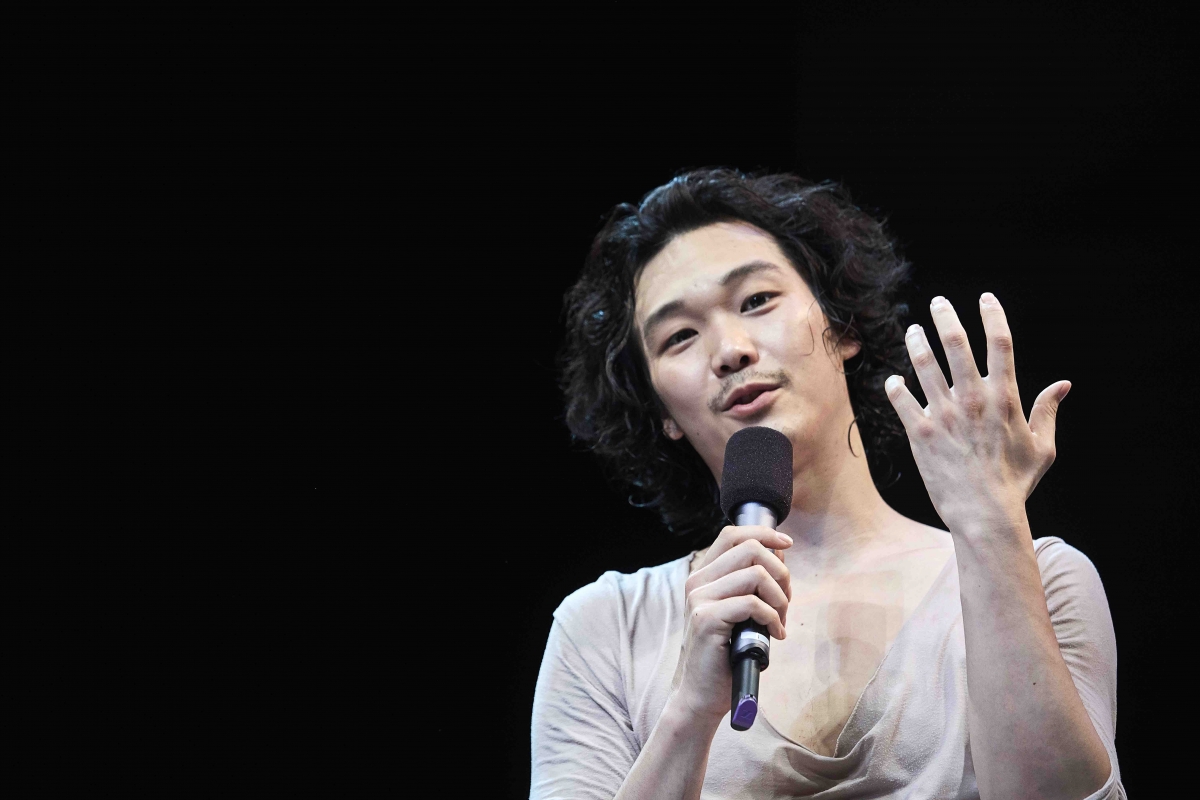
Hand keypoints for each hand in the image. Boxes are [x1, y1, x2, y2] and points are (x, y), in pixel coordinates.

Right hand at [669, 525, 791, 724]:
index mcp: (703, 576)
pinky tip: (775, 634)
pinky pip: (753, 604)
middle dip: (780, 572)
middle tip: (785, 602)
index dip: (763, 533)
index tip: (787, 544)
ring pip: (755, 575)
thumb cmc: (725, 654)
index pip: (732, 535)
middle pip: (749, 549)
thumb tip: (779, 553)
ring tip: (780, 620)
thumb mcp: (739, 611)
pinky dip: (773, 618)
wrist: (701, 694)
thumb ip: (752, 583)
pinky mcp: (707, 619)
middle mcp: (697, 582)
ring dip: (780, 598)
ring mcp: (700, 599)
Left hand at [884, 293, 1068, 533]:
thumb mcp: (1042, 447)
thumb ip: (1048, 411)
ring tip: (913, 330)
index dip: (993, 315)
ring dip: (917, 343)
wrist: (984, 513)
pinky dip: (896, 386)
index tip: (984, 298)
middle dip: (946, 317)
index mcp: (1004, 397)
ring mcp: (944, 414)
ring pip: (924, 366)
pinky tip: (894, 379)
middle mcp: (973, 399)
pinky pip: (902, 400)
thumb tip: (1063, 385)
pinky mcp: (920, 433)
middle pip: (956, 344)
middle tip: (938, 303)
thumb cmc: (1015, 483)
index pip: (1000, 343)